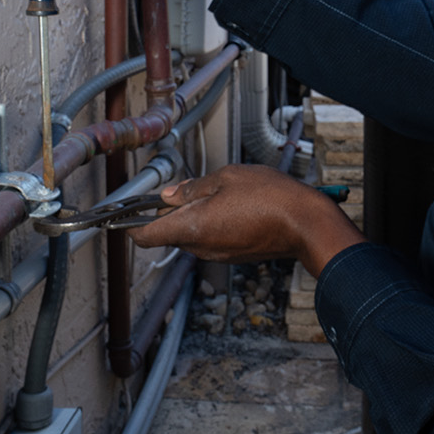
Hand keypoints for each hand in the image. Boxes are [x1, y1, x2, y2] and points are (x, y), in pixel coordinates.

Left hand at [132, 165, 364, 278]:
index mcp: (191, 228)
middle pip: (169, 232)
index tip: (126, 212)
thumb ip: (193, 188)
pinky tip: (236, 206)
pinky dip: (214, 223)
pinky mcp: (234, 256)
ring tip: (221, 192)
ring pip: (192, 234)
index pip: (144, 237)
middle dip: (172, 210)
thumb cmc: (270, 198)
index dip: (131, 223)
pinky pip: (212, 238)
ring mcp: (218, 255)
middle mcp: (200, 248)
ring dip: (196, 215)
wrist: (306, 224)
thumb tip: (170, 195)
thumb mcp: (226, 178)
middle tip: (189, 186)